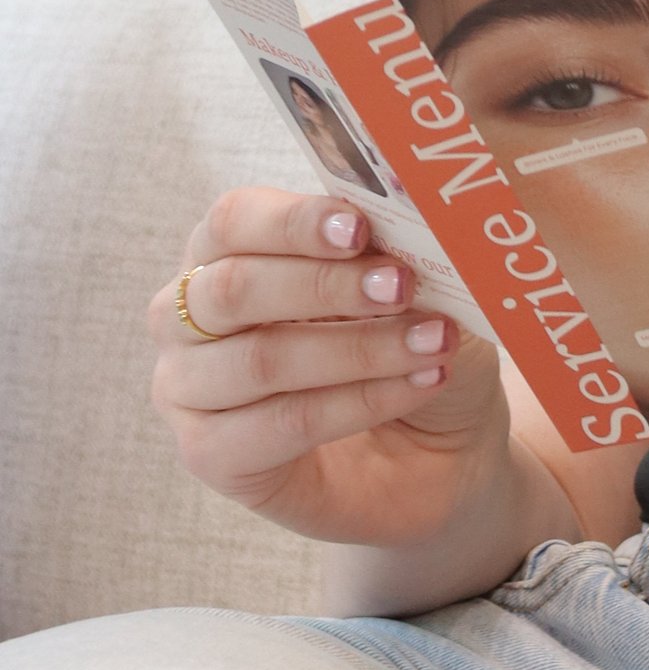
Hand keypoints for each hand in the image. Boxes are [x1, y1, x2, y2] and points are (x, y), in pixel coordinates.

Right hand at [148, 187, 514, 550]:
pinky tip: (419, 384)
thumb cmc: (410, 344)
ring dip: (358, 349)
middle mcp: (188, 318)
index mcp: (225, 253)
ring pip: (262, 360)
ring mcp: (189, 391)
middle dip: (326, 284)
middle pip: (234, 289)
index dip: (294, 222)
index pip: (233, 221)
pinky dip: (361, 401)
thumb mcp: (418, 286)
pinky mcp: (210, 456)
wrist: (439, 444)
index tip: (360, 229)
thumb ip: (399, 247)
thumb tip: (408, 214)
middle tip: (402, 285)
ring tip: (433, 341)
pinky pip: (284, 423)